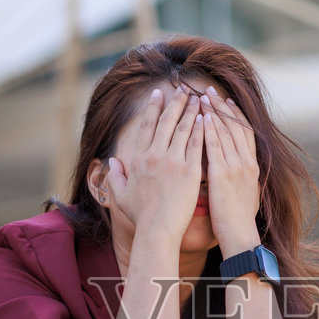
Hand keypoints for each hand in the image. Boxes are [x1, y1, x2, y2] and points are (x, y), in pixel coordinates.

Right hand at [105, 87, 203, 242]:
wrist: (157, 230)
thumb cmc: (140, 216)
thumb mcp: (120, 195)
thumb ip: (115, 176)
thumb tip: (112, 161)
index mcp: (139, 159)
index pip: (147, 126)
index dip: (153, 108)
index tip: (158, 94)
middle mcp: (155, 156)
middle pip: (166, 122)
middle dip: (175, 102)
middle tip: (182, 89)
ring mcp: (173, 162)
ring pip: (183, 129)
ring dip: (191, 111)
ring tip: (198, 98)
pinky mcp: (190, 171)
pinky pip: (197, 144)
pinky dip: (202, 129)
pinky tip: (207, 118)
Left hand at [200, 88, 260, 254]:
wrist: (240, 234)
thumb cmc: (239, 220)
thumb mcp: (246, 193)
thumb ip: (241, 177)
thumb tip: (237, 169)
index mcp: (252, 166)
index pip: (244, 132)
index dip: (235, 114)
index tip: (226, 100)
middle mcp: (246, 162)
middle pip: (234, 126)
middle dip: (221, 106)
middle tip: (210, 90)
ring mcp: (235, 166)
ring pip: (224, 131)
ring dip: (212, 112)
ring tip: (201, 96)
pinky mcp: (222, 173)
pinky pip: (214, 145)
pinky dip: (207, 128)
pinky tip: (198, 117)